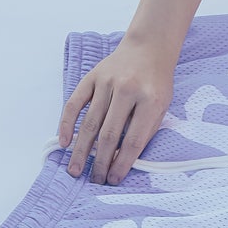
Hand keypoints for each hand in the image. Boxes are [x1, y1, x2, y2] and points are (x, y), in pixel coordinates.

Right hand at [57, 34, 176, 184]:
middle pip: (109, 135)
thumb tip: (122, 160)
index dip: (122, 163)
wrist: (148, 47)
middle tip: (95, 180)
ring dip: (82, 150)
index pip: (134, 140)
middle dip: (101, 162)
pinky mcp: (92, 77)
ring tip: (76, 170)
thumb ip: (145, 131)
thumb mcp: (163, 106)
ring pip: (90, 123)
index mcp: (150, 100)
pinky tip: (65, 142)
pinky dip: (67, 124)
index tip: (114, 180)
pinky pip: (75, 104)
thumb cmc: (156, 82)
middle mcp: (127, 90)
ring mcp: (107, 82)